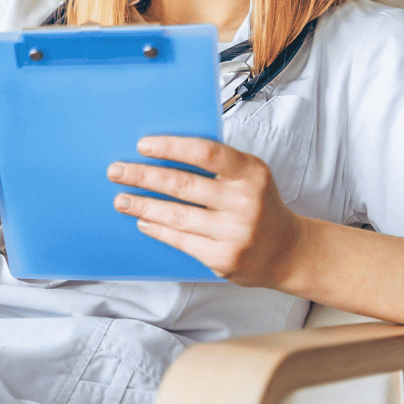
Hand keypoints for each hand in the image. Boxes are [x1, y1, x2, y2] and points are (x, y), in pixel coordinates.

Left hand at [108, 136, 308, 287]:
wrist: (288, 251)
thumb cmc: (260, 206)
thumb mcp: (250, 176)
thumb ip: (217, 166)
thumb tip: (163, 155)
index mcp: (250, 173)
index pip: (205, 153)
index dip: (171, 147)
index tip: (142, 145)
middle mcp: (244, 202)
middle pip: (182, 184)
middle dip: (143, 176)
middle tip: (116, 171)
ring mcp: (234, 232)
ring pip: (176, 215)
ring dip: (143, 205)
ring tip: (121, 199)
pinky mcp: (223, 257)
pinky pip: (180, 240)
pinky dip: (157, 229)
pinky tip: (143, 221)